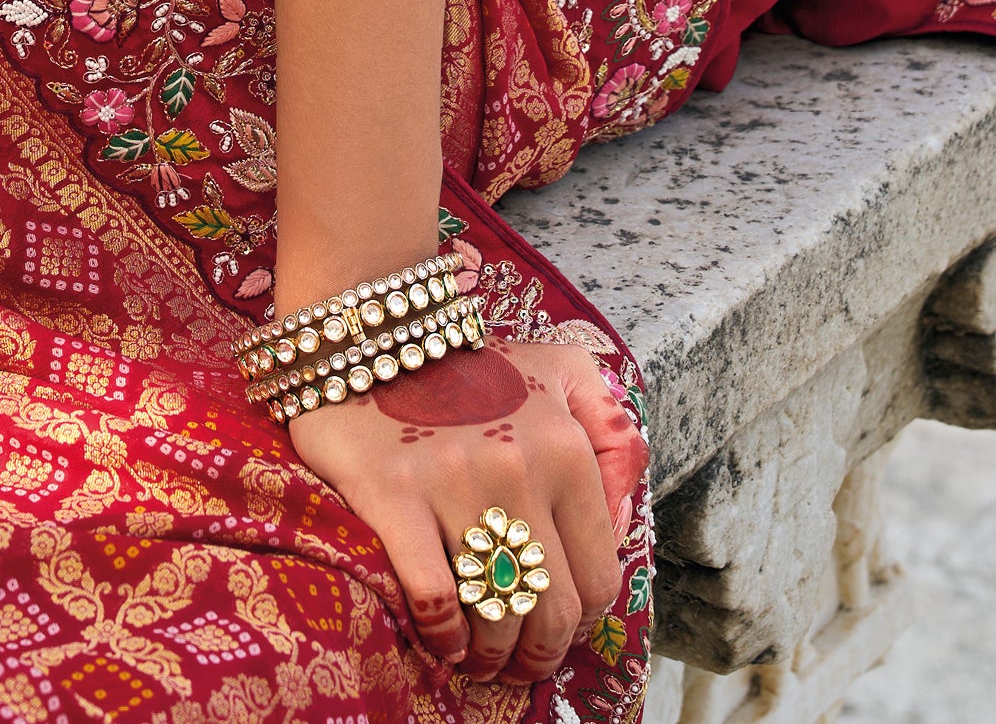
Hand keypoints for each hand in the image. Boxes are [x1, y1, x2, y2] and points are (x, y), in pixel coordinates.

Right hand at [286, 339, 636, 682]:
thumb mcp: (560, 371)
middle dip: (538, 653)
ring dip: (490, 653)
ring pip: (496, 612)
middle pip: (551, 609)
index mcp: (566, 449)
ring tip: (478, 656)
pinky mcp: (394, 494)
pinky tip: (442, 637)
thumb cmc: (470, 367)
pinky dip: (442, 634)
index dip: (579, 621)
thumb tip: (624, 512)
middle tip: (517, 661)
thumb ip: (612, 431)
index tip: (554, 630)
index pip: (598, 578)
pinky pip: (434, 598)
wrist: (371, 334)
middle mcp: (519, 468)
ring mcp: (454, 483)